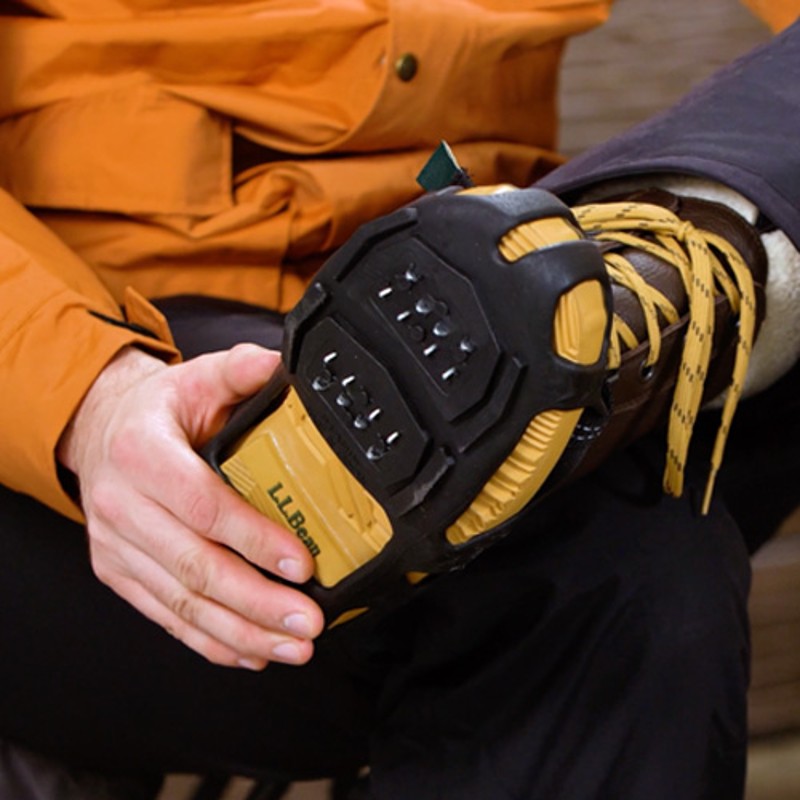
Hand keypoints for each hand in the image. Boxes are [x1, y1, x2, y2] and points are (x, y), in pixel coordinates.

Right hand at [58, 344, 323, 668]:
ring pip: (182, 604)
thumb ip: (239, 371)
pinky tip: (251, 652)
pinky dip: (211, 641)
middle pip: (195, 567)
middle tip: (307, 622)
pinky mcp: (119, 574)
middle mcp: (121, 505)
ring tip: (293, 646)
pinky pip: (166, 616)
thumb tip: (282, 366)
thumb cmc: (158, 412)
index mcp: (142, 452)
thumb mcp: (196, 378)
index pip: (203, 505)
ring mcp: (116, 547)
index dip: (254, 539)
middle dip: (256, 602)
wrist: (100, 432)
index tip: (301, 565)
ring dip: (242, 632)